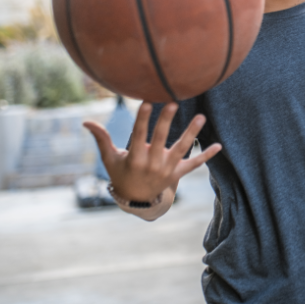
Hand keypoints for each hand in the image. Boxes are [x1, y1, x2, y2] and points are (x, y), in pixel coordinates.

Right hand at [83, 102, 221, 201]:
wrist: (137, 200)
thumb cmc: (121, 174)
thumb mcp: (109, 159)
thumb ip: (101, 138)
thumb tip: (85, 121)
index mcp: (134, 158)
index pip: (138, 136)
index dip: (142, 119)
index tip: (147, 102)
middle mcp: (152, 164)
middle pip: (160, 139)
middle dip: (166, 122)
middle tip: (174, 104)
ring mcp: (167, 169)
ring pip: (182, 149)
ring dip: (192, 133)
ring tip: (201, 117)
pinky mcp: (178, 174)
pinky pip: (194, 164)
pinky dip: (206, 156)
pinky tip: (218, 146)